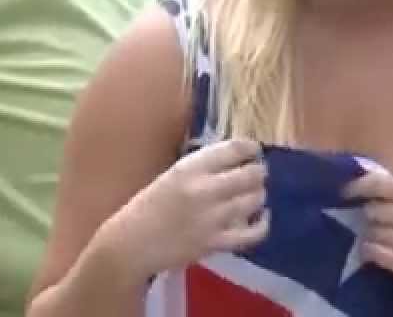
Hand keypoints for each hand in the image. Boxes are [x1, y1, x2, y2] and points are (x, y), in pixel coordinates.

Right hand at [101, 139, 268, 281]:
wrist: (130, 244)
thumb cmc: (150, 205)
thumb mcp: (174, 173)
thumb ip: (205, 165)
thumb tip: (239, 156)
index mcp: (190, 168)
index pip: (235, 148)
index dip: (251, 148)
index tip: (253, 151)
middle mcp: (204, 190)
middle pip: (252, 174)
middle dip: (258, 172)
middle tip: (255, 175)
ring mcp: (212, 218)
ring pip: (255, 199)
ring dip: (258, 195)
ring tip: (252, 195)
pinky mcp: (216, 243)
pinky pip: (253, 233)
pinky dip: (262, 223)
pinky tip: (260, 217)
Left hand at [345, 172, 392, 290]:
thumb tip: (361, 180)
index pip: (378, 184)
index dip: (356, 187)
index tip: (343, 190)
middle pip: (371, 210)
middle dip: (370, 212)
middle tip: (376, 215)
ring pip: (371, 232)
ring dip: (372, 231)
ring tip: (383, 231)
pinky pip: (373, 253)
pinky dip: (372, 249)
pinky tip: (382, 246)